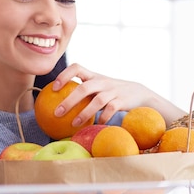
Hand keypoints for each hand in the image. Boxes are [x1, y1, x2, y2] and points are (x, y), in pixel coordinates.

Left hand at [50, 63, 185, 126]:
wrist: (140, 93)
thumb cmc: (112, 92)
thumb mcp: (99, 86)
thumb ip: (84, 90)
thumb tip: (57, 103)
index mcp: (94, 76)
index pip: (77, 67)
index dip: (64, 75)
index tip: (54, 87)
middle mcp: (103, 82)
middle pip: (84, 88)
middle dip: (69, 100)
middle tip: (57, 113)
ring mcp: (113, 91)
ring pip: (97, 101)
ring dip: (84, 113)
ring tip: (73, 123)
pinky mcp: (122, 101)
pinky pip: (110, 110)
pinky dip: (102, 118)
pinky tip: (96, 125)